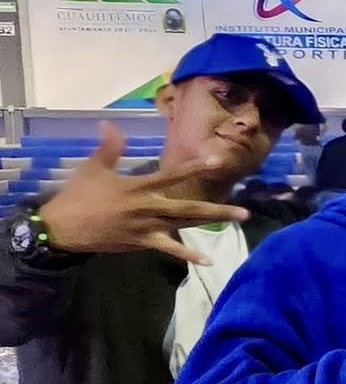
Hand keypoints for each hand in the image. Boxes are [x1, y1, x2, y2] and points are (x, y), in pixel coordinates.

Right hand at [36, 122, 248, 264]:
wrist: (63, 228)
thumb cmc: (79, 196)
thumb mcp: (93, 168)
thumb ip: (109, 147)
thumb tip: (110, 123)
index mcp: (139, 187)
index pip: (172, 175)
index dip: (194, 167)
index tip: (216, 160)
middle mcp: (149, 207)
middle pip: (189, 207)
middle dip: (218, 209)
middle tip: (245, 211)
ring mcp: (148, 227)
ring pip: (185, 225)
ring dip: (211, 224)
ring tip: (237, 222)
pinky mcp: (143, 242)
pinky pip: (169, 250)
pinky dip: (188, 255)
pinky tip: (207, 261)